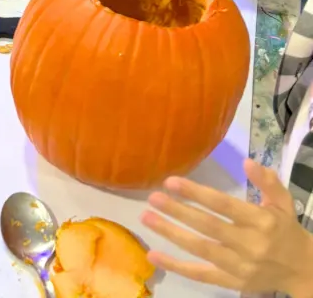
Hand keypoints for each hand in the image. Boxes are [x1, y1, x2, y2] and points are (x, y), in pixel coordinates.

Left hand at [141, 159, 312, 296]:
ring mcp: (239, 266)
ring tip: (147, 218)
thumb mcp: (283, 202)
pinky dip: (176, 266)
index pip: (223, 206)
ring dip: (171, 233)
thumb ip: (267, 182)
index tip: (171, 181)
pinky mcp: (232, 282)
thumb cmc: (286, 230)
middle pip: (208, 226)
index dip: (196, 194)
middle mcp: (250, 245)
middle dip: (178, 211)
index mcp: (261, 222)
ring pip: (200, 249)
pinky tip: (153, 255)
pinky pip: (200, 275)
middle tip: (153, 197)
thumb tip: (248, 161)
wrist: (303, 271)